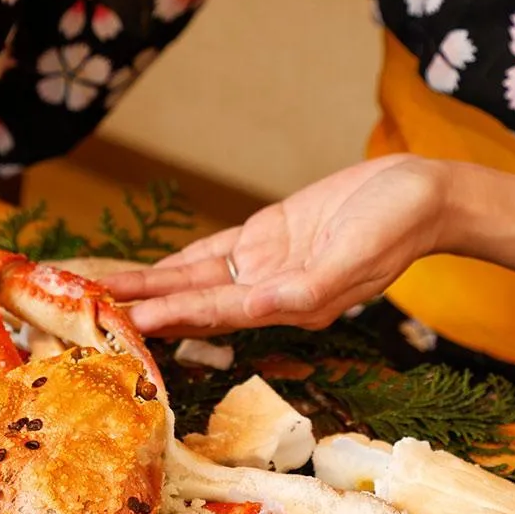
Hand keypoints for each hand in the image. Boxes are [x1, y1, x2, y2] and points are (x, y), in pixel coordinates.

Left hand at [103, 155, 448, 335]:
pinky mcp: (268, 236)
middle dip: (145, 307)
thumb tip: (254, 308)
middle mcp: (270, 292)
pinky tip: (149, 274)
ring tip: (102, 292)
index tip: (130, 320)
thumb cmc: (396, 227)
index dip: (173, 316)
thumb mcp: (354, 259)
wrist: (423, 193)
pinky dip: (179, 265)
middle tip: (91, 310)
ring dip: (151, 287)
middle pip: (194, 303)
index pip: (218, 314)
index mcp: (291, 303)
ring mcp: (267, 265)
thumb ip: (305, 289)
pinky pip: (213, 254)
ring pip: (196, 280)